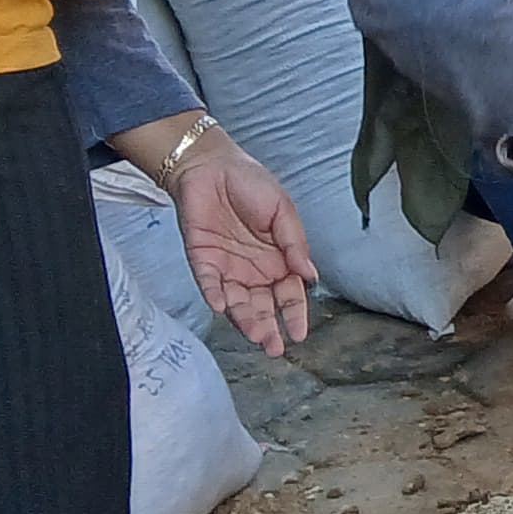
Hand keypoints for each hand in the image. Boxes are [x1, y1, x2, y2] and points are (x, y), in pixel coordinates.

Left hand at [174, 142, 317, 356]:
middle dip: (269, 327)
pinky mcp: (202, 260)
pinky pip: (209, 284)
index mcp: (277, 259)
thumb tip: (310, 276)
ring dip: (245, 319)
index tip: (300, 333)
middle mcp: (253, 270)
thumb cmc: (251, 184)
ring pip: (237, 302)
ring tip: (256, 334)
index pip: (289, 294)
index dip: (295, 314)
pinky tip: (223, 307)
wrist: (212, 166)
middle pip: (263, 306)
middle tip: (274, 346)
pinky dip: (215, 296)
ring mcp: (227, 268)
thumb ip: (295, 245)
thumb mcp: (283, 212)